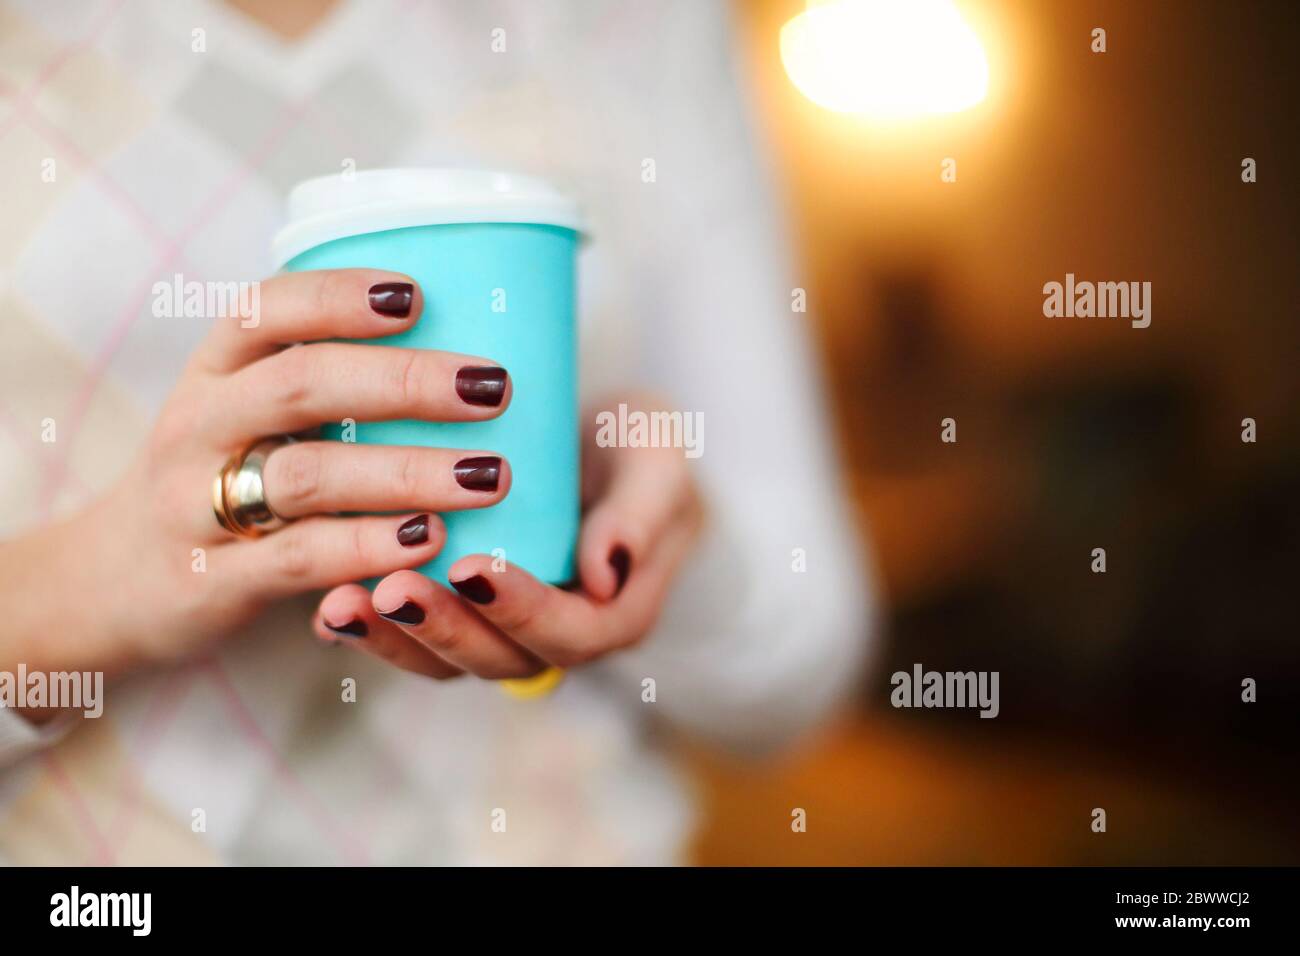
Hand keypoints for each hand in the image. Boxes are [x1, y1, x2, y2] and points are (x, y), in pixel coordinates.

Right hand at [1, 269, 512, 678]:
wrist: (112, 582)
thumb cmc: (216, 479)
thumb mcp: (242, 413)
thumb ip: (321, 384)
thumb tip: (457, 353)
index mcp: (215, 371)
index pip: (267, 310)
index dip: (340, 296)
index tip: (418, 294)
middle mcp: (200, 426)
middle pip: (301, 385)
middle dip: (405, 382)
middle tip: (493, 387)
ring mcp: (199, 504)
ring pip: (308, 475)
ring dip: (407, 472)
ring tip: (489, 474)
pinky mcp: (214, 579)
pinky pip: (300, 558)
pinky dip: (369, 546)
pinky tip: (429, 540)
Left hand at [311, 397, 702, 679]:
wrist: (606, 447)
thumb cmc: (640, 452)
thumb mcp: (658, 465)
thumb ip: (642, 514)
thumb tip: (605, 572)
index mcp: (615, 612)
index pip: (571, 633)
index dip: (522, 610)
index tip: (473, 568)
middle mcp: (556, 636)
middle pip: (499, 658)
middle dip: (441, 628)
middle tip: (392, 589)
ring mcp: (504, 630)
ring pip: (447, 658)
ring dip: (393, 637)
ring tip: (341, 604)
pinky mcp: (461, 613)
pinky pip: (416, 636)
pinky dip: (371, 630)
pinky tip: (324, 609)